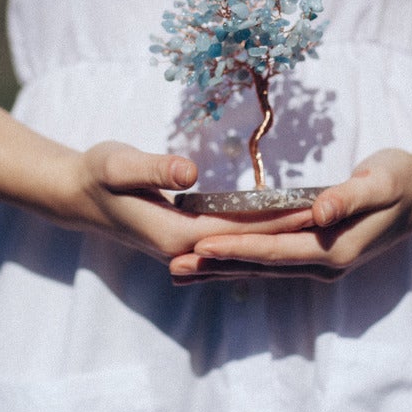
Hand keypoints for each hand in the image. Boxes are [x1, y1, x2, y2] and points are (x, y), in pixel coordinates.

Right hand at [58, 141, 315, 264]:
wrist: (75, 194)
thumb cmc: (97, 173)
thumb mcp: (118, 164)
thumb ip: (153, 169)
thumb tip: (189, 174)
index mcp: (176, 234)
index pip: (241, 229)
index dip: (279, 217)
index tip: (316, 205)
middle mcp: (185, 248)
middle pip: (250, 240)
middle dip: (292, 227)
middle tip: (336, 209)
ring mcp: (186, 246)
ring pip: (243, 241)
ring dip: (280, 229)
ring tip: (322, 214)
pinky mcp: (186, 237)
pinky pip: (232, 236)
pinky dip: (260, 227)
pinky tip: (283, 217)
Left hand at [169, 149, 411, 282]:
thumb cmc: (399, 180)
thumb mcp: (380, 181)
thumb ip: (349, 196)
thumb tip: (321, 213)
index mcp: (335, 248)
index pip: (276, 251)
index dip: (238, 248)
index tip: (201, 246)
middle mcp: (324, 264)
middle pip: (260, 268)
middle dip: (216, 267)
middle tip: (172, 266)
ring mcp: (319, 263)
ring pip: (261, 269)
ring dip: (220, 270)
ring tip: (180, 271)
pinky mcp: (316, 255)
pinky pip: (270, 262)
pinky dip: (240, 261)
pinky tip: (215, 260)